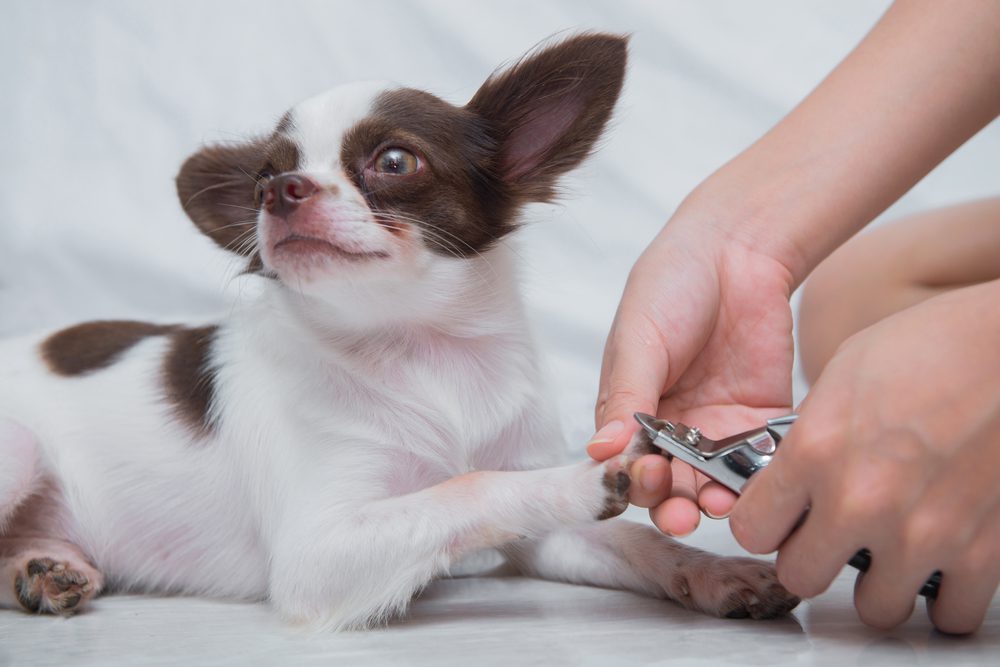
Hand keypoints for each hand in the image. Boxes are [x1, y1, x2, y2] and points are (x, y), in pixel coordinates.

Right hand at [589, 207, 794, 535]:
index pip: (625, 464)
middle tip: (680, 510)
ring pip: (712, 483)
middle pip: (669, 486)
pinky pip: (760, 461)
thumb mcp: (638, 341)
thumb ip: (624, 399)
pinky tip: (755, 486)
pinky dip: (757, 480)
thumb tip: (601, 452)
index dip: (632, 482)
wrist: (737, 248)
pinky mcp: (761, 421)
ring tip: (717, 504)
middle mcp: (672, 430)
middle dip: (672, 505)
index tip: (642, 480)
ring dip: (713, 501)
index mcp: (631, 413)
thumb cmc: (671, 286)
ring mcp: (718, 429)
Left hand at [730, 279, 999, 633]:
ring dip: (876, 585)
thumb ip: (808, 439)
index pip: (751, 529)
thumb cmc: (933, 347)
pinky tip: (939, 565)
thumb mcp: (840, 378)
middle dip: (809, 559)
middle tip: (827, 539)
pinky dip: (943, 597)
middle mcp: (862, 502)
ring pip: (874, 610)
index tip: (776, 519)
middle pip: (801, 577)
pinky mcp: (983, 552)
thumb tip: (790, 477)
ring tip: (886, 552)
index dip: (762, 524)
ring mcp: (922, 534)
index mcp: (816, 452)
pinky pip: (950, 615)